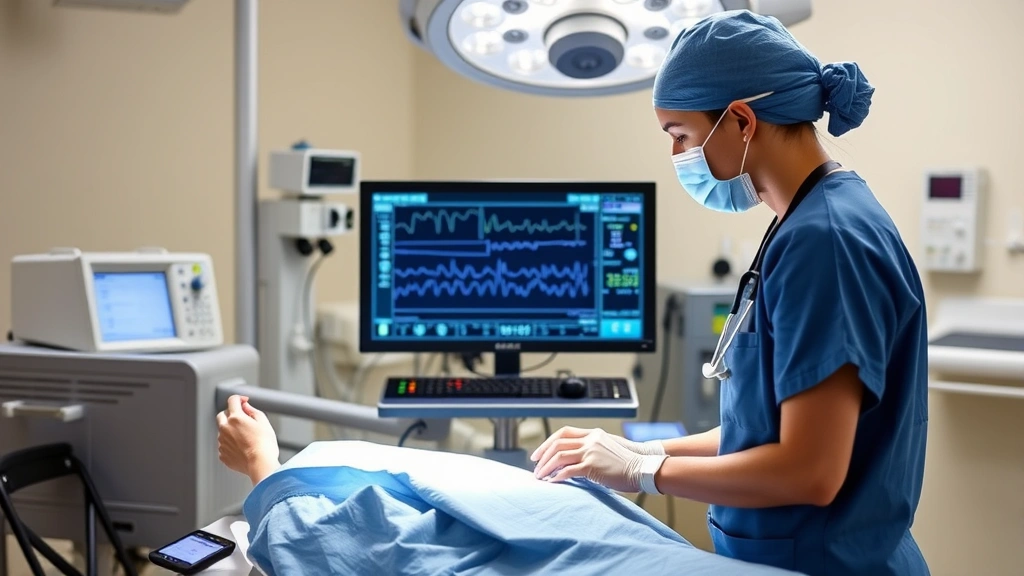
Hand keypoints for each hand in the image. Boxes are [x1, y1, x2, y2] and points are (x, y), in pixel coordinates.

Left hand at [217, 395, 279, 484]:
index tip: (244, 401)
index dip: (239, 398)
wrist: (260, 464)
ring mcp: (222, 442)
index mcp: (235, 418)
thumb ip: (253, 410)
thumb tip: (246, 407)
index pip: (232, 400)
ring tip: (245, 437)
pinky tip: (242, 447)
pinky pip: (224, 445)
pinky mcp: (222, 454)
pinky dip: (230, 443)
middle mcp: (225, 428)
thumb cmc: (264, 444)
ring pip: (222, 431)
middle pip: (222, 414)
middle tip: (242, 418)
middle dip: (231, 413)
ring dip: (230, 429)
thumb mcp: (263, 422)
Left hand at [531, 427, 659, 492]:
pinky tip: (553, 483)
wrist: (644, 468)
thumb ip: (592, 449)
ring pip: (559, 456)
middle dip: (542, 456)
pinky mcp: (592, 466)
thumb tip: (574, 460)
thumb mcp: (608, 448)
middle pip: (557, 443)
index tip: (539, 454)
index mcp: (593, 433)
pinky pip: (568, 471)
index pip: (563, 432)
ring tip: (540, 477)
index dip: (548, 442)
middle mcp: (590, 440)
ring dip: (546, 467)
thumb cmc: (628, 462)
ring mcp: (591, 452)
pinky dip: (557, 477)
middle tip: (535, 468)